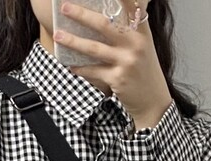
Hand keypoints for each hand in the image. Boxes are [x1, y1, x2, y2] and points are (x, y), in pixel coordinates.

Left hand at [53, 1, 172, 129]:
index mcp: (142, 32)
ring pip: (94, 48)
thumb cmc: (144, 70)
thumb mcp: (143, 46)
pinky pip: (93, 71)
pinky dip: (80, 68)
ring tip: (57, 35)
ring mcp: (126, 62)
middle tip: (65, 7)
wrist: (152, 100)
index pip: (133, 6)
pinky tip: (70, 65)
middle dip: (82, 15)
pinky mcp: (117, 79)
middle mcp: (135, 44)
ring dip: (73, 41)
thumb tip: (107, 14)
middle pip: (105, 25)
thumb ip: (130, 30)